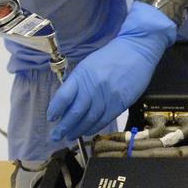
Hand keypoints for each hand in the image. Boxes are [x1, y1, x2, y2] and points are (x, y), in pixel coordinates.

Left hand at [47, 1, 175, 141]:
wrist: (136, 51)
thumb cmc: (110, 56)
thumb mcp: (88, 64)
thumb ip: (77, 82)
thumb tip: (66, 102)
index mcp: (82, 75)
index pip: (64, 96)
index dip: (55, 109)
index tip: (51, 118)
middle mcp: (93, 87)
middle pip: (75, 112)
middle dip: (63, 126)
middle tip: (56, 135)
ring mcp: (107, 96)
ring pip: (89, 119)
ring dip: (77, 130)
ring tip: (70, 136)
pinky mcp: (119, 103)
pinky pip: (103, 120)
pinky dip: (93, 128)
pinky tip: (86, 131)